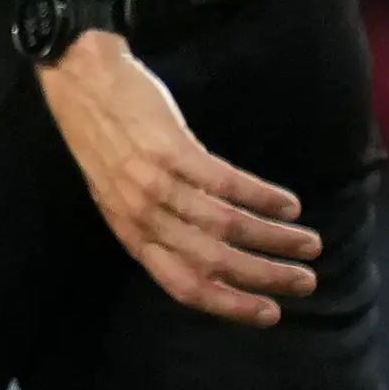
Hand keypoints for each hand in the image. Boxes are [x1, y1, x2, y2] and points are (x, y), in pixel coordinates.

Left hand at [35, 29, 319, 324]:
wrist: (79, 76)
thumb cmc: (102, 135)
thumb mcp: (117, 193)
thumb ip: (155, 227)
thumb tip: (209, 261)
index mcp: (129, 231)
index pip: (183, 284)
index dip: (230, 304)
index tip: (271, 313)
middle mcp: (140, 214)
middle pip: (212, 262)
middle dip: (265, 276)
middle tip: (306, 281)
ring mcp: (154, 182)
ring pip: (225, 225)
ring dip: (275, 238)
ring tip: (309, 243)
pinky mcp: (169, 149)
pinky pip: (226, 184)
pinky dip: (262, 197)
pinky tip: (288, 204)